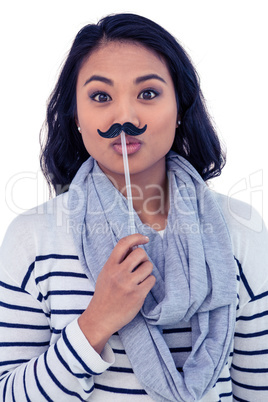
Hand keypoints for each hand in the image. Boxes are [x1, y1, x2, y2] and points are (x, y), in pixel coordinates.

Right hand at [78, 233, 154, 353]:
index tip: (145, 239)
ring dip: (147, 271)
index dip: (136, 237)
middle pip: (140, 253)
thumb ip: (118, 261)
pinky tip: (141, 287)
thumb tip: (135, 246)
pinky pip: (152, 280)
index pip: (124, 243)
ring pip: (148, 266)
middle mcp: (119, 273)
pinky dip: (149, 282)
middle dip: (143, 258)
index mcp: (110, 266)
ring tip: (140, 278)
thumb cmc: (105, 294)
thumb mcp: (106, 273)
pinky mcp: (137, 295)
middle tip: (140, 266)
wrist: (101, 318)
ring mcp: (128, 284)